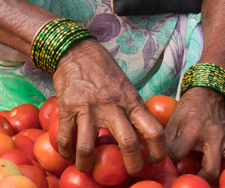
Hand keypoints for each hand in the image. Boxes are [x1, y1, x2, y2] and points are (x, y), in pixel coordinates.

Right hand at [53, 39, 165, 175]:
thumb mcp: (125, 87)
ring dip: (87, 164)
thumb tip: (140, 134)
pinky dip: (66, 152)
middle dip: (131, 166)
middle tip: (128, 173)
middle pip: (127, 144)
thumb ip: (131, 109)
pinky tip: (68, 154)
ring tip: (87, 167)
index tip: (155, 162)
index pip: (153, 130)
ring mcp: (87, 108)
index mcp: (130, 100)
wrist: (76, 51)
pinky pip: (66, 138)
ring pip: (88, 148)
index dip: (158, 152)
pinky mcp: (67, 108)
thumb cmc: (103, 70)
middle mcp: (111, 105)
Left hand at [165, 88, 224, 182]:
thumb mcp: (173, 121)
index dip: (170, 163)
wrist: (208, 95)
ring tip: (222, 184)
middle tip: (196, 184)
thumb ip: (168, 142)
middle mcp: (213, 138)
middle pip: (211, 170)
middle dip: (202, 181)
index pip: (178, 153)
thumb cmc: (189, 110)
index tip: (168, 168)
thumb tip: (159, 161)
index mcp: (193, 130)